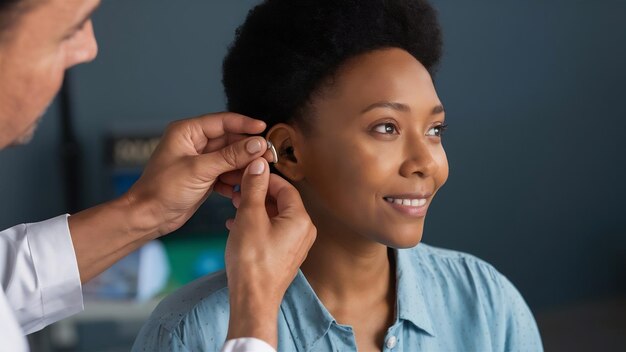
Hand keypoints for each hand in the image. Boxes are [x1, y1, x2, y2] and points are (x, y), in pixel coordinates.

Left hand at [69, 112, 270, 281]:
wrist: (149, 217)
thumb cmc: (163, 189)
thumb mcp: (200, 170)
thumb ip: (231, 156)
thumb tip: (257, 144)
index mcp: (187, 132)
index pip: (222, 122)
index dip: (244, 125)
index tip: (263, 129)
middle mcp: (194, 143)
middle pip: (230, 140)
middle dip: (248, 149)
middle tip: (268, 155)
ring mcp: (200, 161)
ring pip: (230, 158)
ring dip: (243, 167)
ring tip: (257, 174)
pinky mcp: (204, 177)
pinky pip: (226, 173)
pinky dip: (234, 180)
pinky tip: (240, 189)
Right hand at [220, 158, 315, 347]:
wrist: (252, 300)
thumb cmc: (252, 261)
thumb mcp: (249, 217)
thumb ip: (254, 188)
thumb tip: (258, 164)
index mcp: (300, 219)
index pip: (285, 187)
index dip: (264, 177)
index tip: (246, 173)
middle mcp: (303, 231)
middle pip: (281, 201)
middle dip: (257, 194)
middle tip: (237, 189)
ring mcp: (295, 245)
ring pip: (275, 217)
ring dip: (254, 208)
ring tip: (234, 205)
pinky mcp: (285, 256)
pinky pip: (272, 232)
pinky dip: (256, 224)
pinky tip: (236, 225)